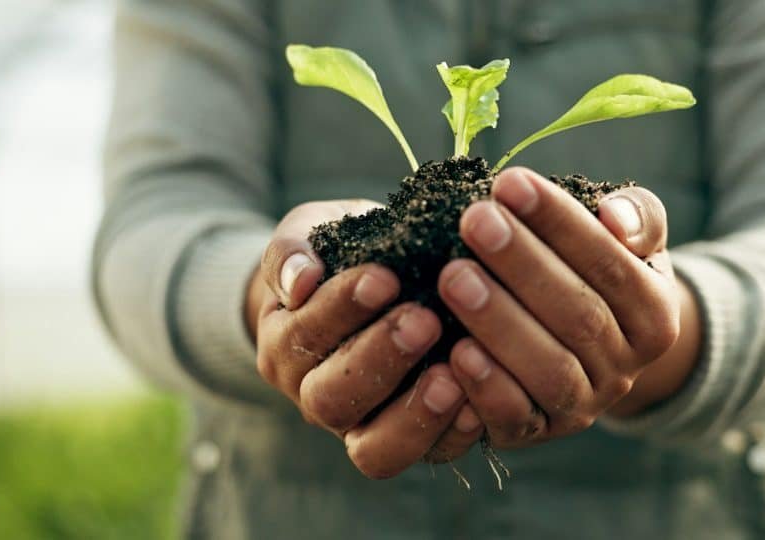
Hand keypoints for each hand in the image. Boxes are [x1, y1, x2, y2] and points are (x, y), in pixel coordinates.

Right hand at [248, 200, 484, 477]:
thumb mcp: (311, 232)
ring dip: (413, 412)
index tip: (383, 277)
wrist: (373, 281)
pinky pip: (430, 454)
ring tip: (451, 374)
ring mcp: (364, 427)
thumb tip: (300, 281)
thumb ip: (293, 251)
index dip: (339, 310)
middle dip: (379, 359)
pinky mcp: (415, 441)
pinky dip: (453, 434)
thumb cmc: (341, 251)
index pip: (303, 338)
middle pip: (332, 399)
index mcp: (285, 347)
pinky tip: (478, 402)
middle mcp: (316, 396)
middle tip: (425, 320)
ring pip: (374, 448)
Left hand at [438, 167, 698, 448]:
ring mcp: (583, 407)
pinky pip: (515, 419)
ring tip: (454, 276)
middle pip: (578, 316)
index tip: (510, 183)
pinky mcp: (537, 433)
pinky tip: (454, 351)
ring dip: (499, 322)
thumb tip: (614, 216)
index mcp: (655, 315)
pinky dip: (487, 389)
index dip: (560, 223)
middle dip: (522, 264)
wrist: (592, 350)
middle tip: (474, 220)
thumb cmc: (597, 274)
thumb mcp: (630, 241)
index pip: (610, 263)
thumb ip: (636, 217)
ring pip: (548, 369)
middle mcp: (626, 368)